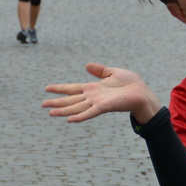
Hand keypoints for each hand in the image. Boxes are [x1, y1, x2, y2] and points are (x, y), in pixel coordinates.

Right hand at [43, 62, 157, 123]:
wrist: (143, 93)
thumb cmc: (131, 84)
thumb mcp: (113, 72)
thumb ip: (99, 70)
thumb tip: (86, 65)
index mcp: (93, 88)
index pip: (73, 89)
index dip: (60, 89)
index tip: (47, 88)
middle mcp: (92, 97)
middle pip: (71, 100)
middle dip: (57, 102)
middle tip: (43, 105)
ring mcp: (97, 103)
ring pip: (76, 108)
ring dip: (63, 111)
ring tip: (50, 113)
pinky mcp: (104, 107)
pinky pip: (89, 113)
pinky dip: (79, 116)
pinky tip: (69, 120)